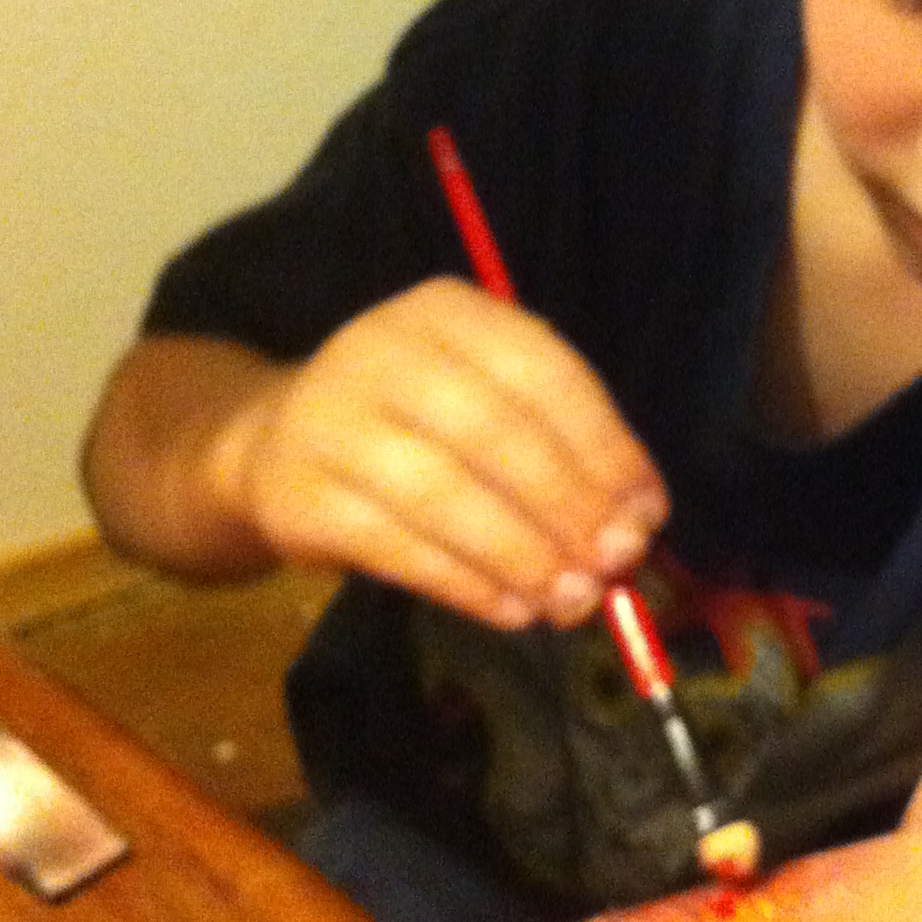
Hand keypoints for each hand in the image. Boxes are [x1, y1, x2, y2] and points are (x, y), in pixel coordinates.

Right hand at [217, 279, 668, 628]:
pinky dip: (464, 584)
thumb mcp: (483, 402)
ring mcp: (329, 419)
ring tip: (571, 602)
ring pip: (443, 493)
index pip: (542, 372)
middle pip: (494, 432)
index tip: (648, 514)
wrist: (274, 442)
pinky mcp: (296, 493)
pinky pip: (394, 545)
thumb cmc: (412, 424)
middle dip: (567, 506)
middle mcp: (381, 349)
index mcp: (448, 312)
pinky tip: (510, 610)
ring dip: (521, 556)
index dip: (604, 447)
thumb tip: (635, 524)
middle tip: (614, 566)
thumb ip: (558, 451)